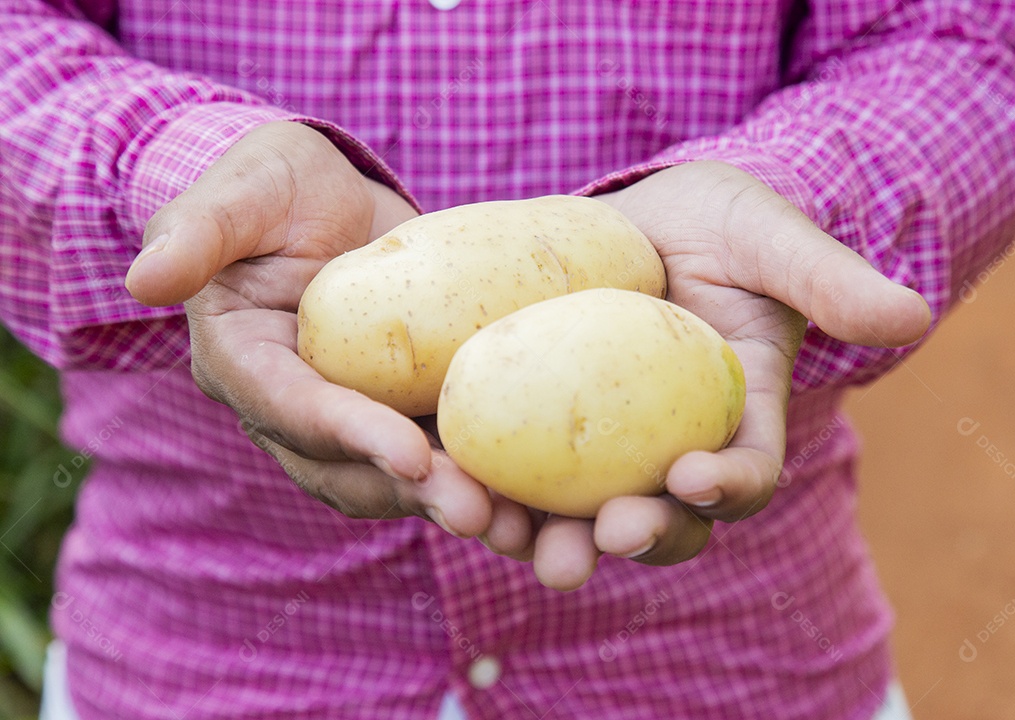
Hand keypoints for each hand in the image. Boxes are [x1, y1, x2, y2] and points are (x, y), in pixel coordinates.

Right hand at [124, 121, 495, 537]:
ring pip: (398, 480)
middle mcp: (296, 408)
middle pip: (349, 469)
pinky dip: (483, 476)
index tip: (411, 455)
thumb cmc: (272, 188)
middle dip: (413, 495)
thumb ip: (196, 230)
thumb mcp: (237, 193)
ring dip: (456, 504)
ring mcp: (352, 415)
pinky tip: (538, 493)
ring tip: (520, 525)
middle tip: (480, 513)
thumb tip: (144, 277)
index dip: (349, 435)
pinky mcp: (403, 408)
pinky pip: (439, 454)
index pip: (294, 409)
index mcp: (246, 363)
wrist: (327, 200)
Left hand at [493, 161, 930, 589]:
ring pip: (580, 510)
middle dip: (632, 539)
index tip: (692, 478)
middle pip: (660, 518)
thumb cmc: (722, 223)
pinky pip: (516, 465)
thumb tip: (912, 316)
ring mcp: (603, 441)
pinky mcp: (540, 422)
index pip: (746, 472)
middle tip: (594, 543)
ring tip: (507, 537)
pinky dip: (490, 482)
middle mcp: (671, 444)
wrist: (645, 218)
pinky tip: (451, 481)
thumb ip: (828, 278)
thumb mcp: (771, 237)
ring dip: (546, 534)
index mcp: (735, 414)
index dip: (727, 488)